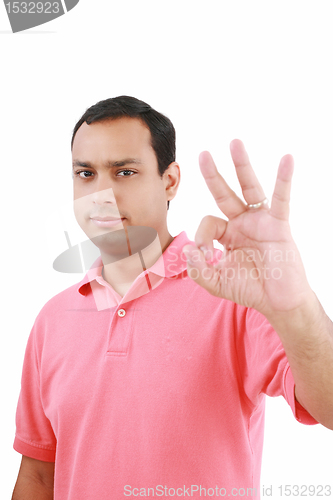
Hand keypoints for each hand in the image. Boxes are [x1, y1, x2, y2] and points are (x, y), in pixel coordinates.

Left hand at [182, 139, 313, 319]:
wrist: (278, 302)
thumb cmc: (249, 290)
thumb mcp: (216, 283)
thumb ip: (198, 270)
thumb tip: (189, 249)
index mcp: (227, 234)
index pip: (208, 222)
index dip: (202, 236)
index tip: (206, 255)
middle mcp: (242, 223)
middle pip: (225, 193)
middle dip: (213, 174)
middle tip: (203, 154)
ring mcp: (261, 222)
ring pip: (249, 188)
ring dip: (242, 165)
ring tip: (235, 143)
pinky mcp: (279, 225)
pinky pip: (281, 199)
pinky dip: (284, 179)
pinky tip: (287, 159)